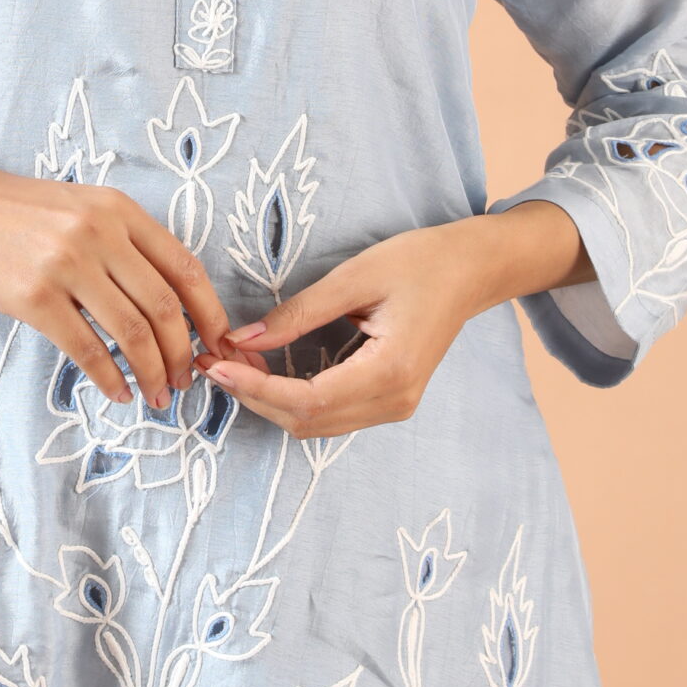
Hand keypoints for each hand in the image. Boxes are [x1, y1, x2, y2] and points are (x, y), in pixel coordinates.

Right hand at [0, 77, 238, 409]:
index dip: (210, 314)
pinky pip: (87, 348)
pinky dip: (109, 377)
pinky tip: (117, 392)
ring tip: (157, 397)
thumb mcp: (73, 206)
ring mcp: (67, 264)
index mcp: (118, 210)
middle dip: (184, 354)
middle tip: (186, 382)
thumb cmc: (4, 209)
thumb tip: (159, 297)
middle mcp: (101, 233)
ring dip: (152, 374)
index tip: (217, 345)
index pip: (186, 268)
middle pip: (166, 308)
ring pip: (134, 333)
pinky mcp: (34, 296)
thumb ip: (117, 240)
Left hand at [192, 202, 590, 438]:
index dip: (255, 387)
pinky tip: (267, 368)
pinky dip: (291, 398)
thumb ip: (299, 312)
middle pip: (306, 421)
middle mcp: (394, 401)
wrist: (472, 270)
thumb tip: (244, 337)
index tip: (216, 364)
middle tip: (214, 359)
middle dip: (253, 395)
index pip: (306, 399)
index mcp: (390, 371)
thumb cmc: (421, 262)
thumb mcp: (355, 276)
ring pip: (315, 424)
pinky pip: (330, 414)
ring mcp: (394, 406)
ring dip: (269, 399)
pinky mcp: (389, 400)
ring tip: (234, 361)